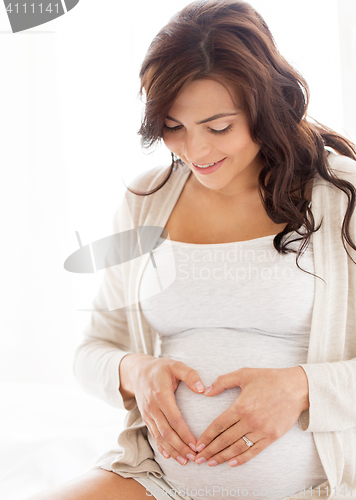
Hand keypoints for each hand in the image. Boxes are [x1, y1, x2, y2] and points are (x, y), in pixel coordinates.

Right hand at [124, 354, 205, 464]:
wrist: (138, 371)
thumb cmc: (160, 368)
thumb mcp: (176, 365)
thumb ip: (190, 375)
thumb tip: (202, 388)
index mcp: (161, 395)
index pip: (174, 419)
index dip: (185, 434)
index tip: (196, 444)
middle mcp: (152, 407)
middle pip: (167, 432)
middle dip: (180, 447)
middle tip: (194, 457)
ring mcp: (148, 414)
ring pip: (160, 437)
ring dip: (172, 451)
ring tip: (185, 461)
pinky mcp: (146, 418)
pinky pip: (153, 435)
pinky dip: (161, 447)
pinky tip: (169, 456)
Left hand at [193, 366, 308, 466]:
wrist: (296, 387)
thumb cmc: (269, 378)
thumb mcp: (244, 373)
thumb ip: (223, 381)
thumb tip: (206, 392)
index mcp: (241, 406)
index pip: (219, 425)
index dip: (207, 436)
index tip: (198, 444)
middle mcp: (250, 421)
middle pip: (225, 440)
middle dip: (210, 451)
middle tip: (198, 459)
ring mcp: (261, 430)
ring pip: (237, 448)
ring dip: (222, 457)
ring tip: (211, 463)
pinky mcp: (272, 437)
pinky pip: (254, 451)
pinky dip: (242, 459)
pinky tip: (231, 463)